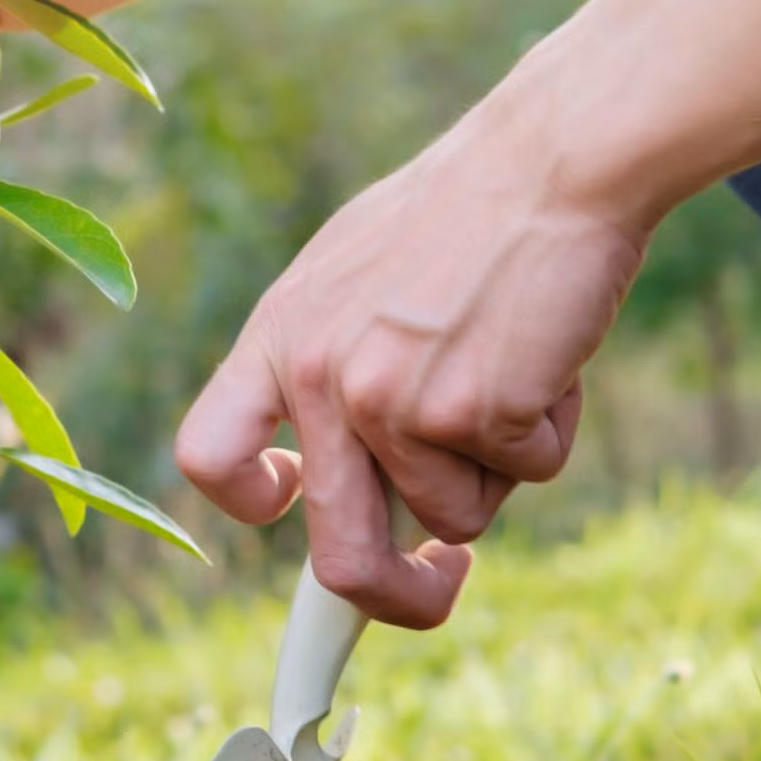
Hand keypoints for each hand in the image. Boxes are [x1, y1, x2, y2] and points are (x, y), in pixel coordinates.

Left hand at [174, 103, 648, 627]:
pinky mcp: (477, 412)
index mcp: (278, 337)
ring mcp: (394, 400)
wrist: (552, 162)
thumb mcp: (352, 275)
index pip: (208, 456)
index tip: (294, 506)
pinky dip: (550, 432)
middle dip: (395, 599)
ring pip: (457, 513)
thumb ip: (331, 363)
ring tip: (514, 363)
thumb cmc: (465, 214)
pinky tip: (548, 353)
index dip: (248, 502)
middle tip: (439, 585)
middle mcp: (322, 378)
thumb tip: (332, 475)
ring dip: (499, 464)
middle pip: (338, 554)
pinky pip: (529, 474)